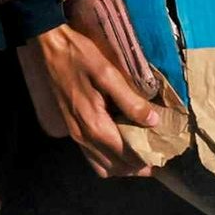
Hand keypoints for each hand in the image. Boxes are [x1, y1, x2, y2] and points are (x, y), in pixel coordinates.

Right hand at [17, 20, 161, 178]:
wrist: (50, 47)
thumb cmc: (80, 56)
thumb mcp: (107, 73)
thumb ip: (130, 99)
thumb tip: (154, 121)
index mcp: (94, 124)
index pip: (126, 155)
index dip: (147, 159)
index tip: (164, 153)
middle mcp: (83, 136)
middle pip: (116, 167)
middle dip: (138, 166)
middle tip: (156, 154)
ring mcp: (75, 135)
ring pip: (103, 167)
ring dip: (123, 166)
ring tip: (141, 153)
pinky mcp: (72, 130)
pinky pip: (92, 158)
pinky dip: (109, 161)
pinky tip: (119, 146)